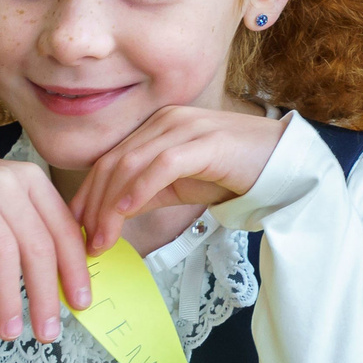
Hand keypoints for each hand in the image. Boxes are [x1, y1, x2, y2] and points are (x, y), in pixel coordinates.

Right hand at [0, 155, 90, 342]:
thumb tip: (69, 282)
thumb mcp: (5, 203)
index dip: (74, 270)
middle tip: (48, 333)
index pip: (62, 230)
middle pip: (35, 246)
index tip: (81, 304)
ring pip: (0, 252)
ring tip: (11, 332)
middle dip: (45, 295)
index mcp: (29, 179)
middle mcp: (2, 180)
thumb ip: (35, 228)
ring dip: (8, 298)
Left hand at [69, 104, 286, 253]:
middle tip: (86, 242)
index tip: (78, 227)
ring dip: (111, 206)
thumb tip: (112, 215)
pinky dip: (140, 188)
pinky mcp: (205, 142)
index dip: (88, 194)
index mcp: (158, 126)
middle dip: (94, 205)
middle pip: (114, 162)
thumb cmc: (236, 171)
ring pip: (132, 164)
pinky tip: (128, 212)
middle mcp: (167, 120)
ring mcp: (186, 128)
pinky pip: (162, 164)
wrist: (284, 162)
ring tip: (103, 238)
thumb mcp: (182, 184)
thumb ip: (148, 192)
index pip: (110, 159)